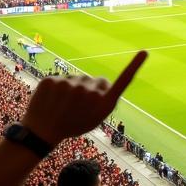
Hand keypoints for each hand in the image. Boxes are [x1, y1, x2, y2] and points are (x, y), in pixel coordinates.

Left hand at [21, 51, 146, 146]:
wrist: (41, 132)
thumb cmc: (73, 125)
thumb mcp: (95, 118)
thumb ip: (103, 99)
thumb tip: (102, 83)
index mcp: (102, 104)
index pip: (122, 81)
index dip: (134, 66)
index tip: (144, 52)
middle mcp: (89, 92)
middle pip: (96, 80)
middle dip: (91, 89)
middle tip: (79, 106)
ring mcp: (69, 85)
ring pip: (77, 79)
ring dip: (73, 89)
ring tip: (64, 105)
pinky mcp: (52, 80)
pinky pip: (61, 78)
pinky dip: (58, 88)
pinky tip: (53, 100)